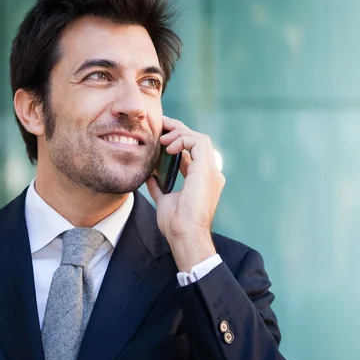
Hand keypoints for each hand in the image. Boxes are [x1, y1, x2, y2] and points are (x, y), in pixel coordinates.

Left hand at [146, 116, 224, 272]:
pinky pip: (198, 142)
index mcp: (202, 179)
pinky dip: (182, 139)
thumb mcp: (164, 200)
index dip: (177, 140)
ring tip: (162, 138)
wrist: (184, 236)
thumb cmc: (176, 224)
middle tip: (160, 124)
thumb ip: (159, 186)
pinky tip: (168, 147)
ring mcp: (210, 171)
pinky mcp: (206, 170)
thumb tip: (149, 175)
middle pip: (197, 140)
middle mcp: (210, 173)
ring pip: (199, 138)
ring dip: (179, 132)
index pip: (192, 151)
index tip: (160, 135)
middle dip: (178, 129)